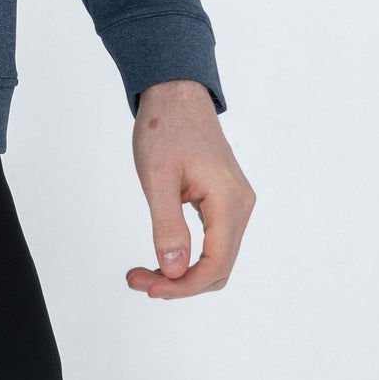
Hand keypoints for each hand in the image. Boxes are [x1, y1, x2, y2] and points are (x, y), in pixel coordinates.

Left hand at [126, 78, 253, 299]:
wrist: (175, 91)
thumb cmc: (166, 127)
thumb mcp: (157, 176)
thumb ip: (167, 225)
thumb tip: (175, 271)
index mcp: (229, 201)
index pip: (216, 265)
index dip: (184, 286)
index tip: (149, 288)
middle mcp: (240, 206)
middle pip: (219, 267)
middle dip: (179, 283)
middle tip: (138, 280)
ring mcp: (235, 203)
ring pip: (216, 257)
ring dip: (182, 273)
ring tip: (144, 272)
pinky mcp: (224, 200)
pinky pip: (213, 241)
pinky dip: (188, 256)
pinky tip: (163, 257)